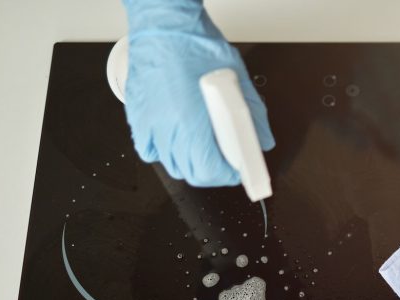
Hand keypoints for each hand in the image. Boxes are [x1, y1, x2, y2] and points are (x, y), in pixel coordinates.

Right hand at [122, 0, 273, 185]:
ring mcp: (149, 123)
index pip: (209, 170)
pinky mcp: (137, 115)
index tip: (236, 170)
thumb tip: (262, 140)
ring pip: (169, 164)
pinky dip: (163, 153)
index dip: (227, 175)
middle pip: (190, 172)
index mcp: (192, 121)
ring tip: (202, 151)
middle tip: (223, 162)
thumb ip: (253, 115)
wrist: (164, 25)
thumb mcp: (237, 79)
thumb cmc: (196, 45)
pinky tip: (176, 141)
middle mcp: (167, 127)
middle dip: (211, 173)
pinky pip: (147, 149)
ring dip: (189, 164)